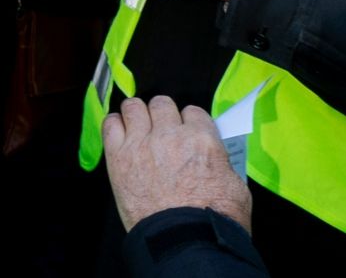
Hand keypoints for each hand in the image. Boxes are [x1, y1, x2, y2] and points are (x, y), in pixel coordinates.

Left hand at [104, 96, 251, 231]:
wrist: (185, 242)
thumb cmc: (214, 219)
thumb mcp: (235, 186)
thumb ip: (221, 162)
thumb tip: (214, 157)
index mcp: (202, 138)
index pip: (192, 112)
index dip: (189, 122)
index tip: (185, 133)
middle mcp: (170, 134)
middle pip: (161, 104)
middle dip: (163, 115)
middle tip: (162, 132)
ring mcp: (141, 143)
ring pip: (133, 107)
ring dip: (137, 115)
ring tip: (138, 129)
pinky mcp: (118, 157)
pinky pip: (110, 124)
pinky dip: (115, 125)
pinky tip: (120, 134)